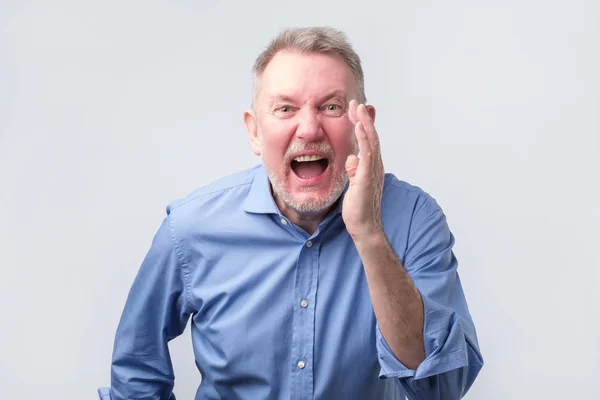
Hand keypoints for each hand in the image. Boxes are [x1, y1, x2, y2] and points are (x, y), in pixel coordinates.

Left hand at [342, 100, 384, 240]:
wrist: (363, 227)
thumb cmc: (358, 208)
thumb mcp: (353, 184)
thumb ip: (354, 170)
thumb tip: (352, 158)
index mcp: (371, 166)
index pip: (368, 140)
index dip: (362, 124)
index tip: (354, 110)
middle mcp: (375, 165)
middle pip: (371, 136)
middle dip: (363, 117)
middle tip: (355, 102)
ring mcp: (373, 170)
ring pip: (371, 140)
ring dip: (364, 122)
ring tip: (358, 107)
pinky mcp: (367, 176)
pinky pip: (367, 152)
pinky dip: (363, 137)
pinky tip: (358, 126)